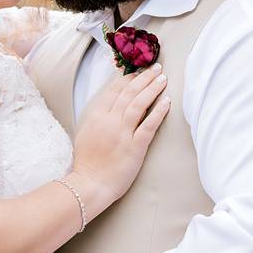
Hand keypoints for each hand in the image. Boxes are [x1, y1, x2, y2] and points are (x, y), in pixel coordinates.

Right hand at [72, 64, 169, 201]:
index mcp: (96, 116)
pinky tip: (167, 101)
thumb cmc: (87, 162)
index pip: (114, 91)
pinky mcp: (135, 147)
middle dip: (144, 78)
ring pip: (139, 104)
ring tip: (163, 79)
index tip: (138, 72)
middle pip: (129, 93)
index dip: (128, 79)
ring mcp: (122, 133)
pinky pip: (149, 125)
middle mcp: (109, 121)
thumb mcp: (86, 133)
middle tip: (156, 68)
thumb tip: (110, 106)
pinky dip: (159, 111)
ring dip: (152, 89)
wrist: (89, 184)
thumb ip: (97, 118)